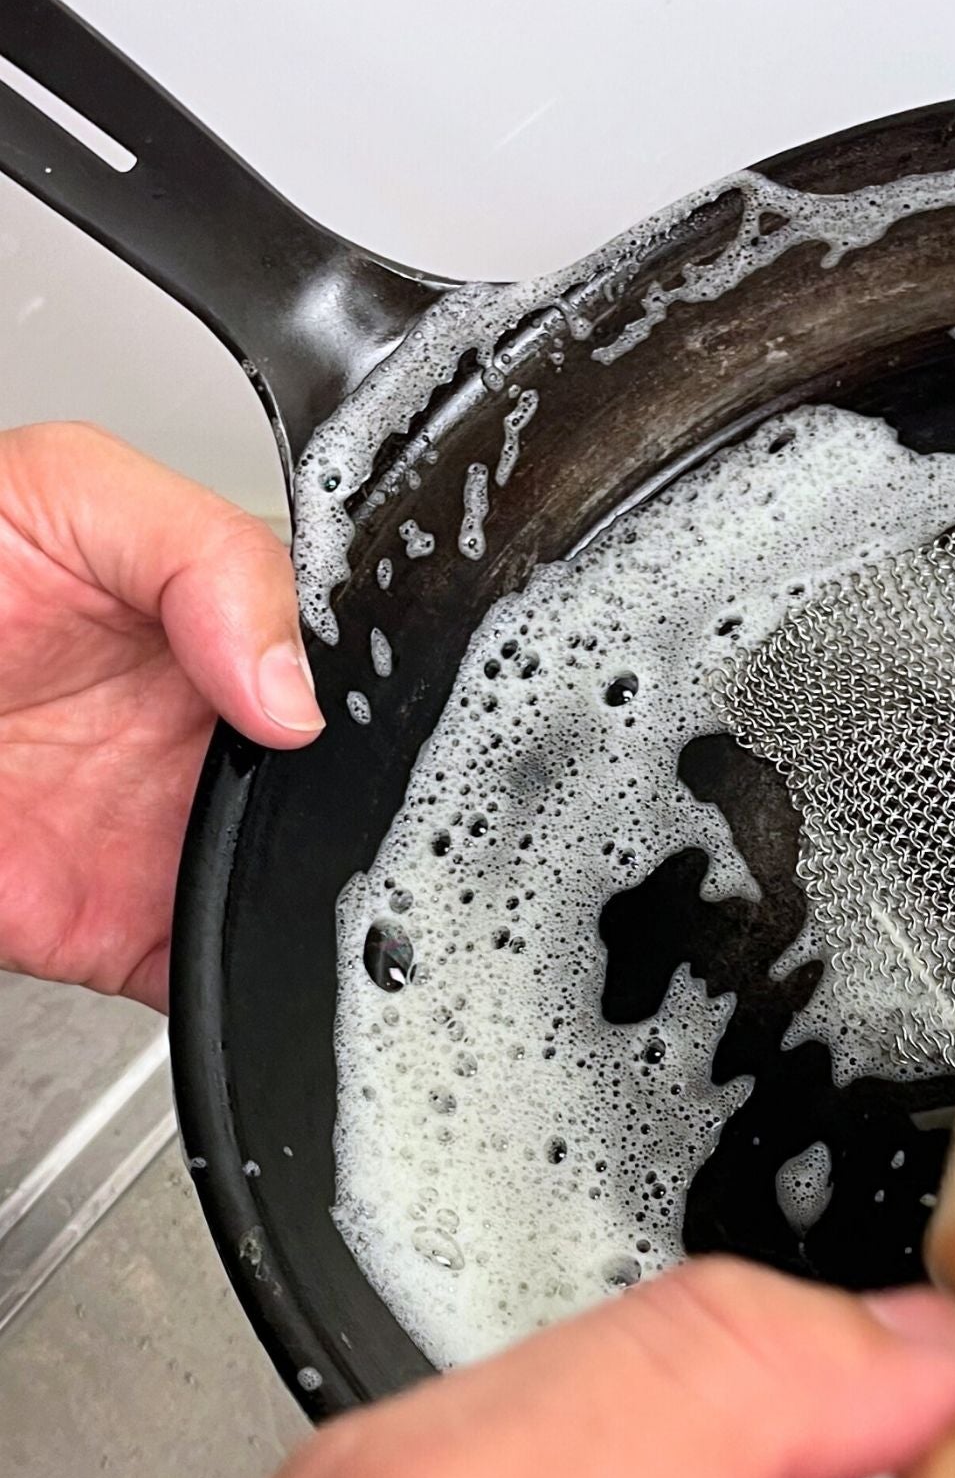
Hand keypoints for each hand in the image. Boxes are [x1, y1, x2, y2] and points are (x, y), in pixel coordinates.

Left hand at [0, 422, 320, 1007]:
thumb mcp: (65, 492)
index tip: (303, 715)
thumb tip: (293, 690)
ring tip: (250, 851)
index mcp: (225, 634)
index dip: (367, 696)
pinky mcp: (134, 934)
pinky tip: (236, 936)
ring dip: (316, 894)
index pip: (345, 669)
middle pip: (345, 794)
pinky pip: (224, 975)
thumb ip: (206, 560)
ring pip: (304, 890)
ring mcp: (177, 842)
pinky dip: (256, 984)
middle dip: (367, 804)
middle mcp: (214, 743)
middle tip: (291, 789)